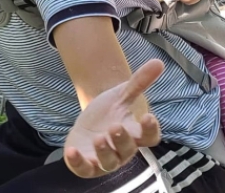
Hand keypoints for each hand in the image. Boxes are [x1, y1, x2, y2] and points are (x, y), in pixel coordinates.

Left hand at [64, 59, 162, 177]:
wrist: (88, 126)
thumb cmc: (110, 113)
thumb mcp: (122, 95)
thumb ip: (139, 81)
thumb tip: (158, 62)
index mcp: (134, 133)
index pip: (149, 137)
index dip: (151, 130)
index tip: (148, 117)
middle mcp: (122, 150)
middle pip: (127, 149)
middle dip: (122, 139)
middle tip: (115, 126)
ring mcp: (104, 159)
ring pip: (109, 162)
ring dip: (104, 152)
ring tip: (99, 138)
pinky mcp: (86, 164)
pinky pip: (84, 168)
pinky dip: (78, 162)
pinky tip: (71, 152)